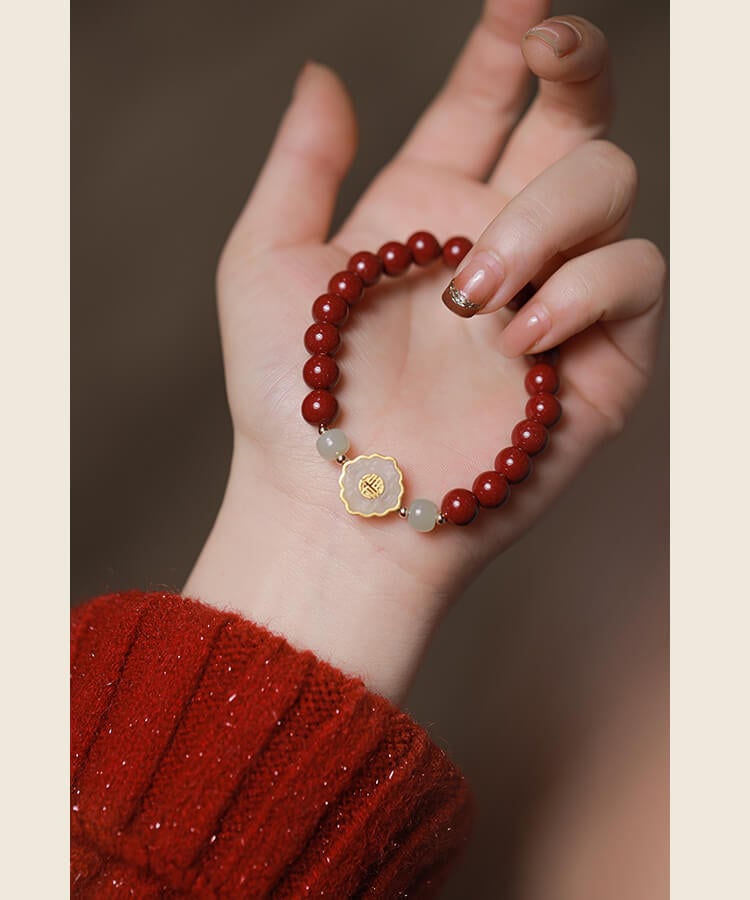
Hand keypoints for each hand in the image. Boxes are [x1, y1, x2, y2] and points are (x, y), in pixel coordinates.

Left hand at [185, 2, 665, 701]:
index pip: (487, 101)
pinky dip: (584, 289)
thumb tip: (322, 70)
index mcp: (428, 210)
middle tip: (548, 46)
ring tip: (477, 292)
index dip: (509, 40)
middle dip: (575, 65)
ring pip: (609, 186)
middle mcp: (500, 243)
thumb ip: (302, 164)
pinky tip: (520, 333)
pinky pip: (635, 276)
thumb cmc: (289, 399)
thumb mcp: (267, 264)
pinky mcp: (600, 359)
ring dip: (546, 217)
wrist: (336, 507)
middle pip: (574, 122)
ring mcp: (555, 298)